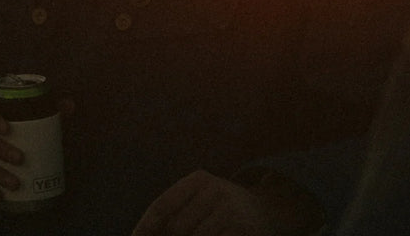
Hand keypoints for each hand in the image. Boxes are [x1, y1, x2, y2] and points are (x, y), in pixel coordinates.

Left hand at [132, 171, 278, 235]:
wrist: (266, 210)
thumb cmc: (220, 208)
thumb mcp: (200, 199)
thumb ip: (175, 211)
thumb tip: (143, 233)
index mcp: (198, 180)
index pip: (163, 205)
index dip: (145, 226)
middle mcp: (215, 190)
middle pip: (178, 227)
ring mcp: (230, 211)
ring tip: (197, 234)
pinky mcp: (242, 230)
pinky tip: (214, 235)